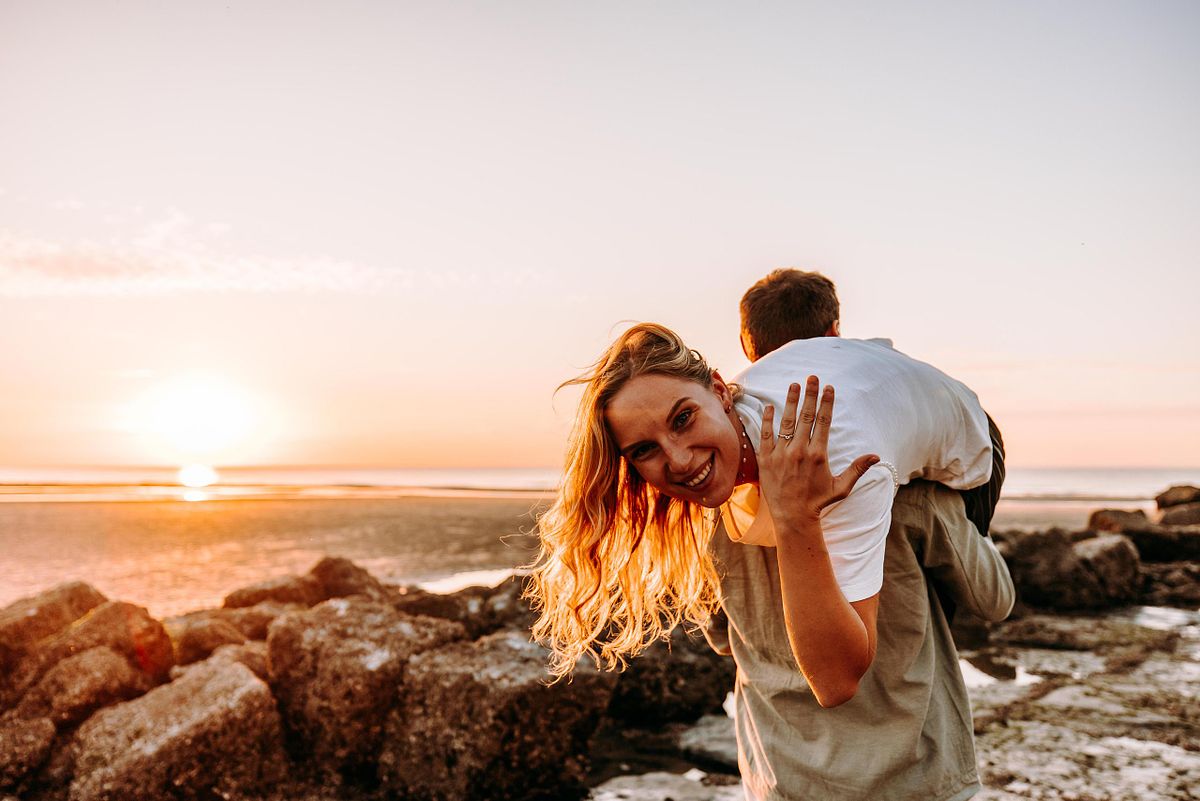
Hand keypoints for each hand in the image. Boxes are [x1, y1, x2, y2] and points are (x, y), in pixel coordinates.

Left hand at [758, 376, 879, 529]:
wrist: (792, 517)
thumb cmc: (818, 502)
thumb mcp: (841, 487)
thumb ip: (857, 469)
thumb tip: (876, 456)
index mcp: (819, 455)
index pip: (824, 422)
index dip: (827, 403)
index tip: (829, 388)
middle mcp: (800, 451)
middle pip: (806, 416)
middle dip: (810, 395)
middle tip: (812, 377)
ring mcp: (781, 454)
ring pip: (786, 422)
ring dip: (790, 401)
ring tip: (793, 385)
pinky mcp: (766, 459)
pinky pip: (765, 435)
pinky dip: (767, 420)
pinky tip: (770, 406)